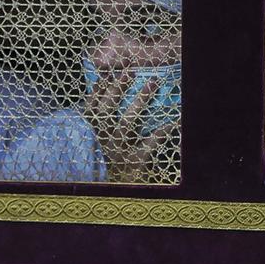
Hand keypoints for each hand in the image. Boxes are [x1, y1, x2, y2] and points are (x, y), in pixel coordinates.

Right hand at [84, 67, 177, 183]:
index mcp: (91, 135)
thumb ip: (98, 120)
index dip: (98, 90)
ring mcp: (118, 151)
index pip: (90, 109)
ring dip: (139, 101)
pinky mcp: (135, 160)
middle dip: (118, 89)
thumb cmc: (110, 162)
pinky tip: (174, 119)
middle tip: (130, 72)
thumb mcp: (98, 141)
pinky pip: (150, 142)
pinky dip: (163, 130)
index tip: (107, 74)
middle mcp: (102, 141)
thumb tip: (102, 88)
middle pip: (107, 111)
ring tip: (152, 82)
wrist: (118, 191)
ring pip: (126, 123)